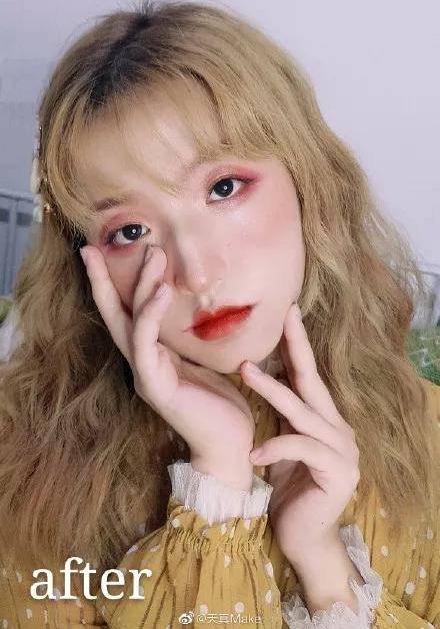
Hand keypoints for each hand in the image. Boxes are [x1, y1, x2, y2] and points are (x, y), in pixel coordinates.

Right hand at [79, 244, 254, 489]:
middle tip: (91, 247)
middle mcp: (143, 362)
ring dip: (141, 288)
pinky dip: (151, 317)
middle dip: (101, 281)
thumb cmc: (222, 403)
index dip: (113, 284)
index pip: (128, 313)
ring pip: (131, 325)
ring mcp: (145, 375)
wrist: (231, 445)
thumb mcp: (207, 360)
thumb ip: (194, 336)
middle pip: (115, 316)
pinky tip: (163, 293)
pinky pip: (146, 346)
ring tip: (153, 254)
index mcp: (153, 355)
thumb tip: (202, 305)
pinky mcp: (155, 388)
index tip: (100, 253)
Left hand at [240, 302, 359, 564]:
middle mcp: (337, 430)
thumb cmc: (288, 491)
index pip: (308, 376)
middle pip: (312, 382)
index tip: (287, 312)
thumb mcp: (281, 446)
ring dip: (272, 391)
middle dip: (296, 347)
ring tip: (245, 372)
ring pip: (303, 412)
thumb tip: (259, 377)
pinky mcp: (339, 474)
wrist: (304, 539)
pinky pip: (302, 450)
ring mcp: (343, 452)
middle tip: (282, 316)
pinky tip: (254, 453)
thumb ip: (282, 418)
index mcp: (323, 422)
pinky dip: (276, 447)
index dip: (297, 344)